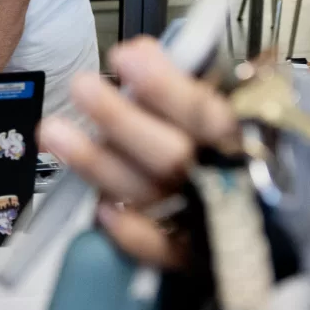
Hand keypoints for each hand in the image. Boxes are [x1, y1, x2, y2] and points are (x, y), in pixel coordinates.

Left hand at [36, 36, 240, 268]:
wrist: (257, 210)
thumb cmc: (224, 140)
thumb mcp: (216, 101)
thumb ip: (179, 80)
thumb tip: (139, 52)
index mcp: (241, 137)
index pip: (206, 114)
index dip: (165, 87)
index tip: (126, 56)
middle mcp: (223, 180)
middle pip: (171, 156)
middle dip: (122, 121)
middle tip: (80, 86)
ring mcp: (203, 222)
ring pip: (148, 195)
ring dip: (98, 164)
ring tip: (52, 130)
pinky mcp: (186, 257)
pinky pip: (159, 251)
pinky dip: (133, 234)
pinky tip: (99, 208)